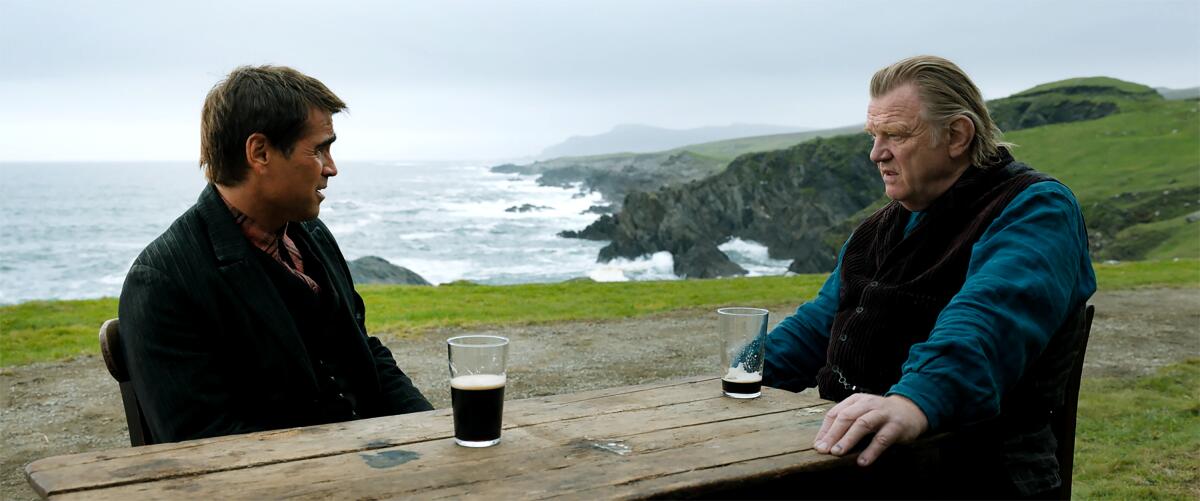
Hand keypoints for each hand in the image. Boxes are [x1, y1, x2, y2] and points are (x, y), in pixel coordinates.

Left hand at [812, 393, 928, 466]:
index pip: (835, 413)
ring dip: (848, 439)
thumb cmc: (879, 414)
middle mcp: (868, 404)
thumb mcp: (861, 412)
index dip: (825, 430)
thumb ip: (844, 423)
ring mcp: (882, 414)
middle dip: (833, 434)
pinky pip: (882, 439)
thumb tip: (822, 443)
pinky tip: (862, 462)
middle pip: (846, 417)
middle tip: (824, 450)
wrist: (911, 410)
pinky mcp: (896, 426)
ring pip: (862, 424)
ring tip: (838, 453)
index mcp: (856, 400)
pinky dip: (871, 451)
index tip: (817, 445)